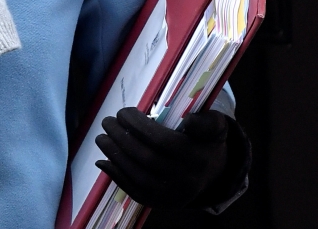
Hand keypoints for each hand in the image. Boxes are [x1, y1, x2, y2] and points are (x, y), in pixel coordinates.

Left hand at [94, 107, 228, 208]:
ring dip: (114, 155)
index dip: (138, 125)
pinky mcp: (161, 203)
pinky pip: (135, 192)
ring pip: (138, 176)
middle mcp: (185, 180)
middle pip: (146, 158)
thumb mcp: (215, 126)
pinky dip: (116, 176)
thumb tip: (188, 120)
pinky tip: (103, 161)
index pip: (161, 141)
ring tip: (101, 138)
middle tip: (107, 121)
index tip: (123, 112)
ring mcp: (172, 195)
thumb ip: (206, 121)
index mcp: (197, 157)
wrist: (212, 174)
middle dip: (121, 138)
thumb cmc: (206, 142)